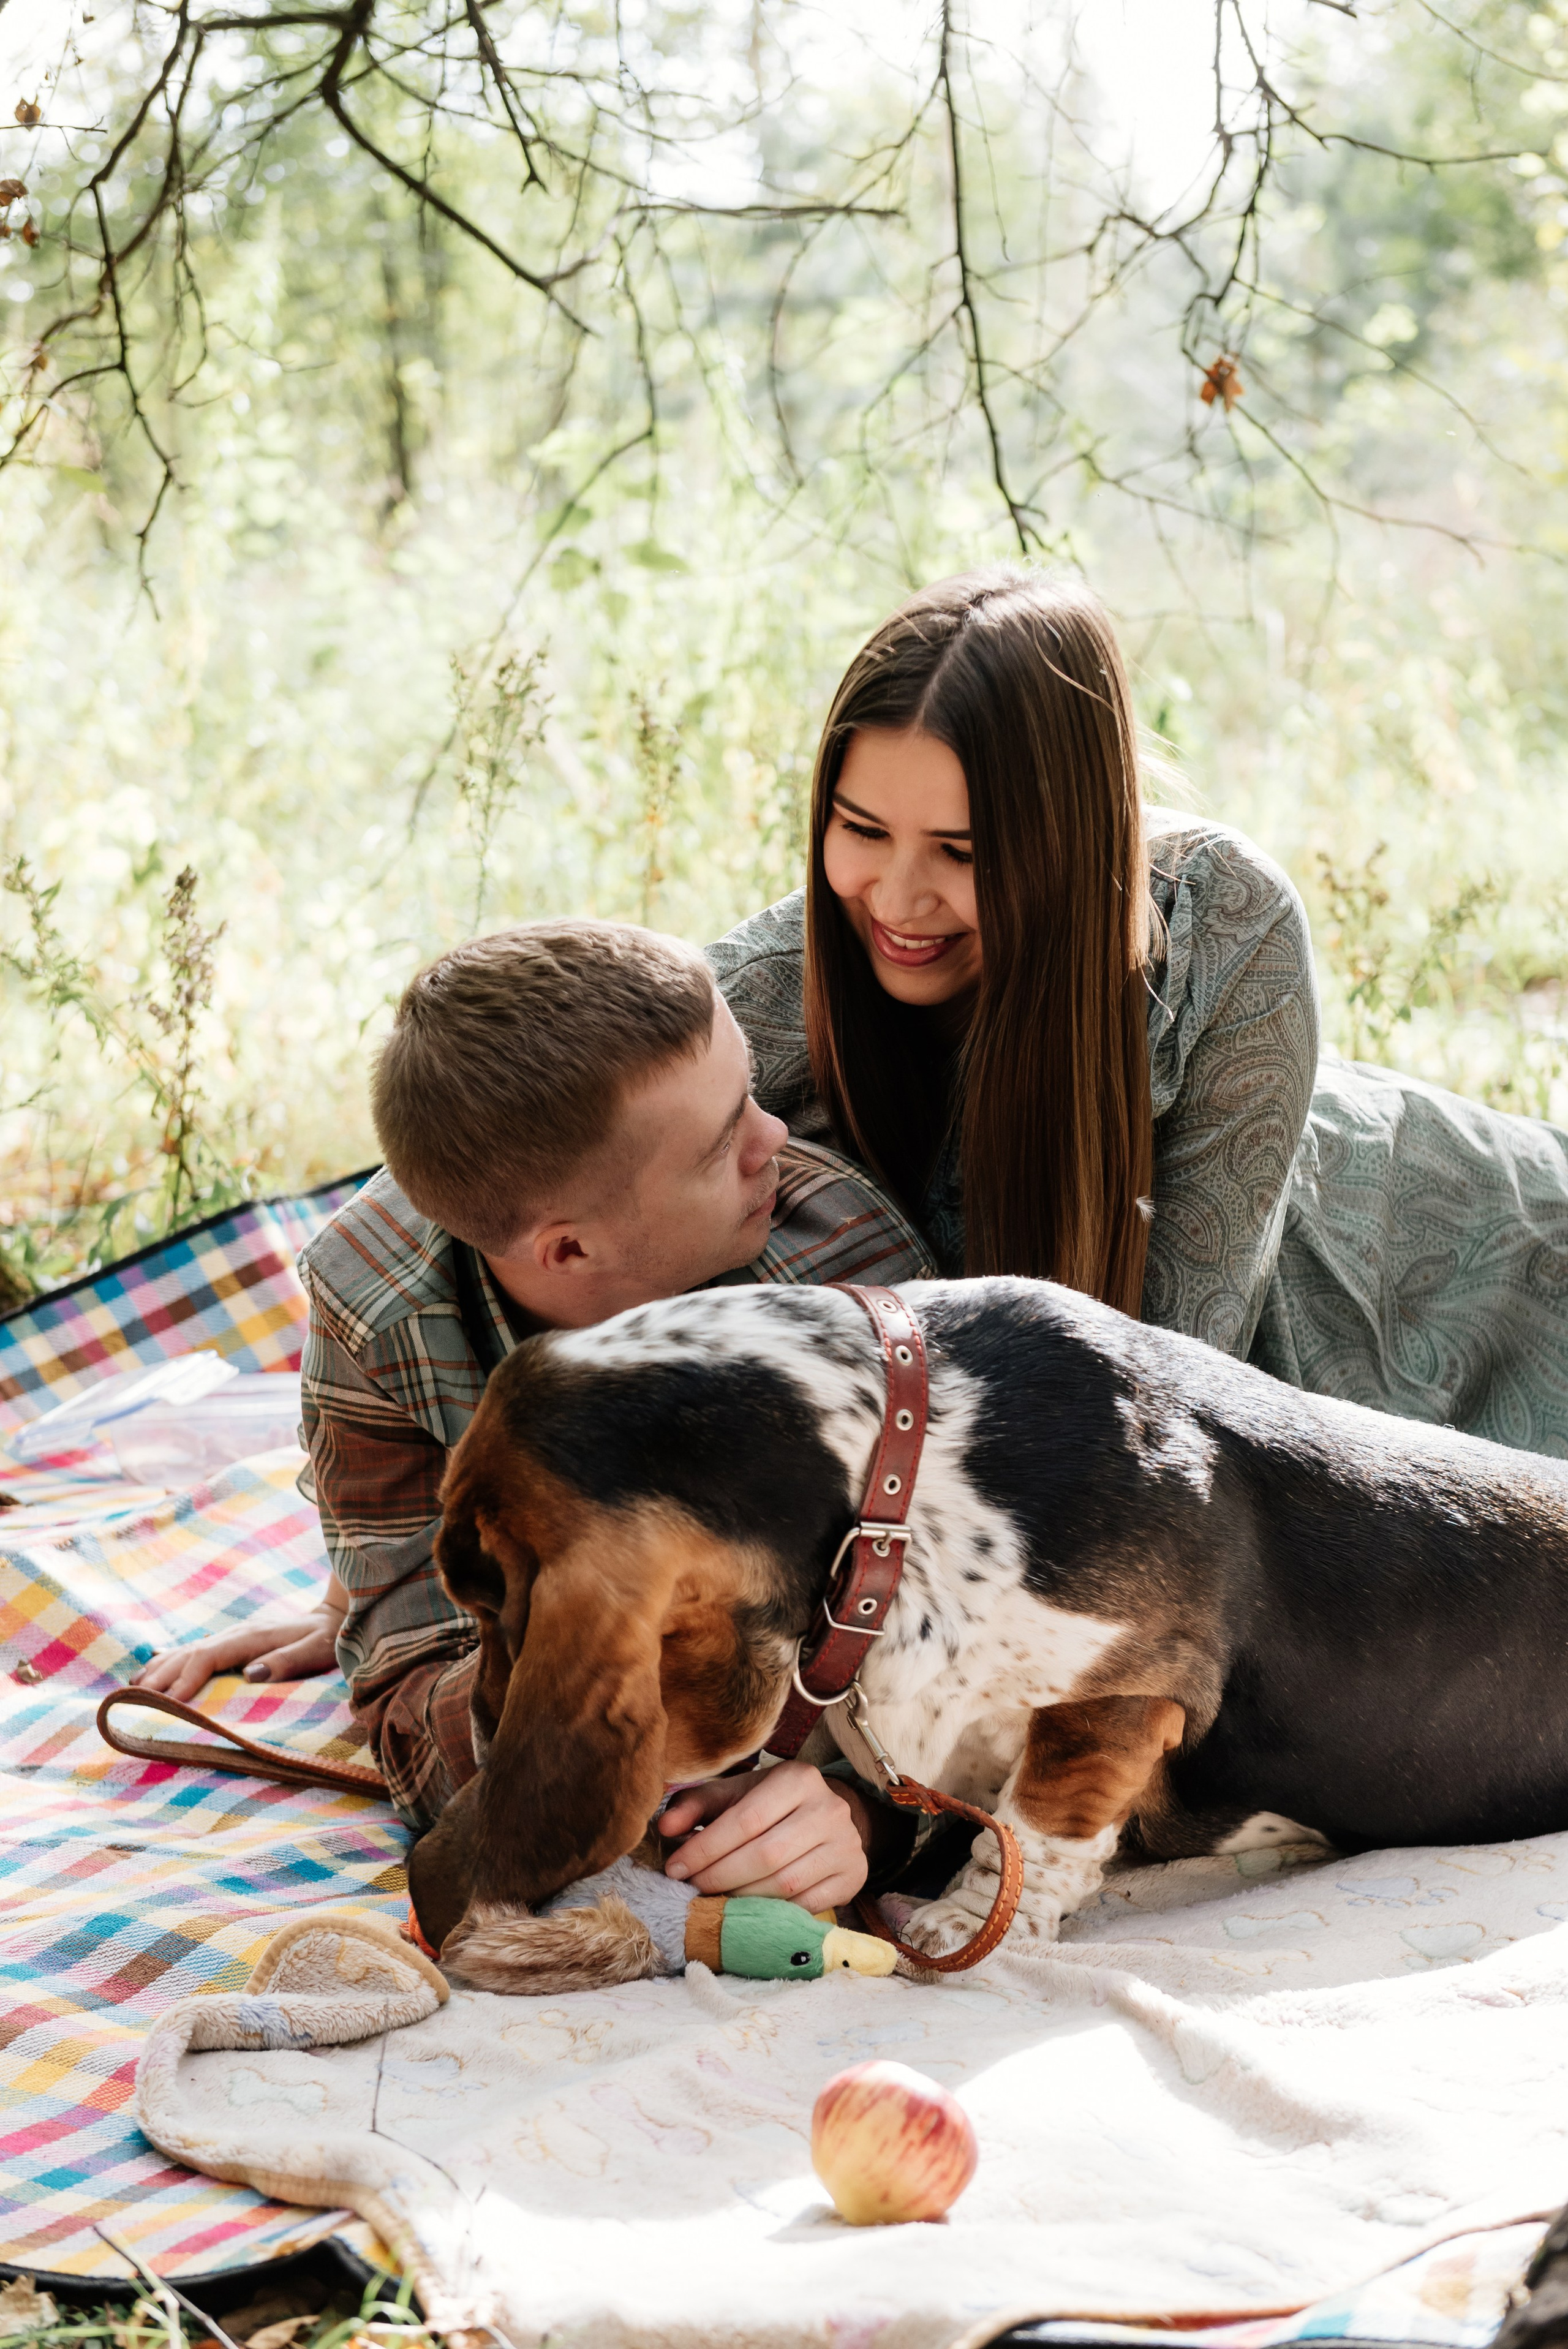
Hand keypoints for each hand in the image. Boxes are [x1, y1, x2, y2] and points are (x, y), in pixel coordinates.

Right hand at [131, 1610, 341, 1703]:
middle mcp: (235, 1634)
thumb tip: (249, 1674)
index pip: (208, 1657)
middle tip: (135, 1700)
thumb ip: (287, 1661)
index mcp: (251, 1637)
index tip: (169, 1701)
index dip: (186, 1678)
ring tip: (131, 1688)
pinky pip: (192, 1652)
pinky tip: (150, 1672)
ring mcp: (231, 1637)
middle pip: (189, 1653)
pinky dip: (168, 1662)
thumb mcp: (316, 1650)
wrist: (332, 1618)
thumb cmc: (326, 1639)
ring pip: (185, 1651)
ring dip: (159, 1668)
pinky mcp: (230, 1643)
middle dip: (161, 1677)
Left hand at [659, 1762, 872, 1911]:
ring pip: (785, 1883)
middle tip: (691, 1888)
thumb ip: (696, 1806)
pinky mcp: (853, 1876)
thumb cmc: (770, 1807)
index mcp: (798, 1778)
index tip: (675, 1867)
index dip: (706, 1848)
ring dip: (742, 1898)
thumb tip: (664, 1827)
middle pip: (766, 1854)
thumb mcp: (734, 1795)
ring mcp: (846, 1845)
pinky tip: (747, 1911)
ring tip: (713, 1900)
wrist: (827, 1818)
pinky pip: (806, 1906)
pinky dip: (771, 1914)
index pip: (746, 1819)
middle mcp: (829, 1808)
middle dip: (720, 1876)